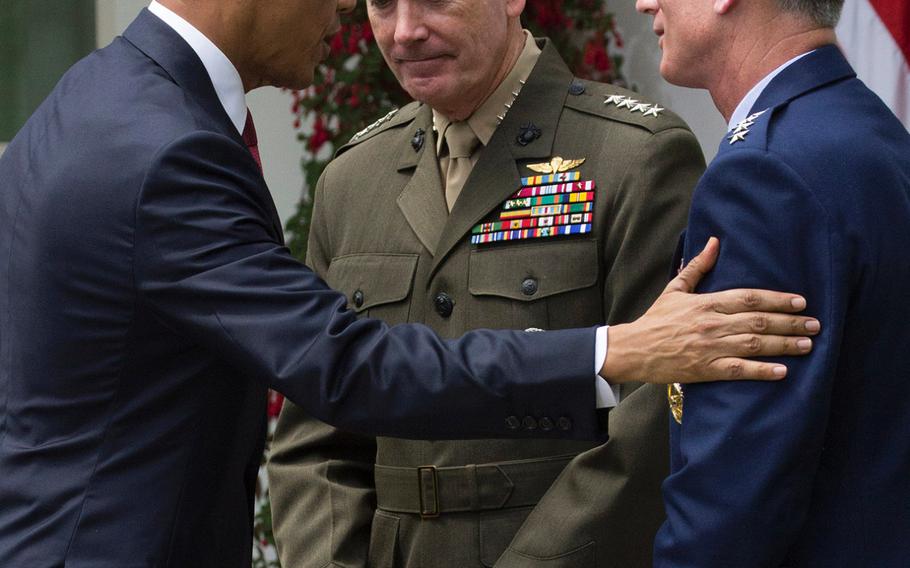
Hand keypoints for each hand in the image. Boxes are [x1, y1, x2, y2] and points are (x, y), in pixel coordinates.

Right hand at [601, 237, 819, 383]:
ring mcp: (710, 348)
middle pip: (759, 321)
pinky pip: (739, 371)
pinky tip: (782, 371)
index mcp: (707, 303)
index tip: (801, 302)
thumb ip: (698, 266)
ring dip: (784, 345)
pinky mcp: (706, 369)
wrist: (634, 349)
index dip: (777, 299)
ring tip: (807, 345)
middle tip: (815, 325)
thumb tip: (715, 241)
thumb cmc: (656, 319)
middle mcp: (712, 324)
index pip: (749, 297)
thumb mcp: (675, 288)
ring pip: (755, 344)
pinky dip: (762, 371)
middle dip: (790, 323)